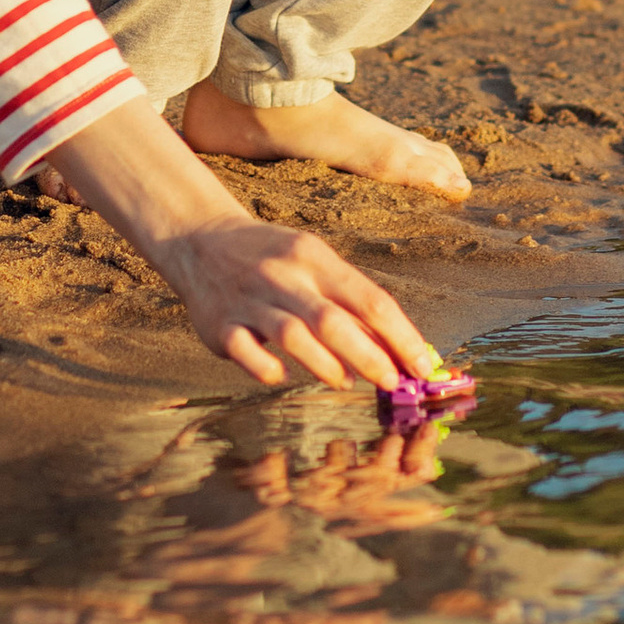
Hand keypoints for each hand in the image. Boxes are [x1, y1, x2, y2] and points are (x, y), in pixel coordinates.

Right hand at [156, 217, 426, 390]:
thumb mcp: (313, 262)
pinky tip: (282, 375)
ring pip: (293, 336)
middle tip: (393, 384)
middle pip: (334, 321)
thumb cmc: (273, 258)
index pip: (370, 299)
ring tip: (345, 381)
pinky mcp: (219, 325)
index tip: (423, 367)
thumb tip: (397, 349)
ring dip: (326, 366)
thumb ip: (349, 302)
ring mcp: (249, 300)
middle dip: (371, 357)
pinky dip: (268, 369)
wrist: (200, 239)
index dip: (401, 337)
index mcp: (314, 257)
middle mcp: (283, 275)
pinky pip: (246, 352)